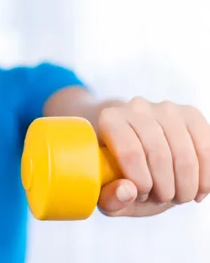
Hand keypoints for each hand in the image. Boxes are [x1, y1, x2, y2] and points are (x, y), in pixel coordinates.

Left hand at [96, 97, 209, 216]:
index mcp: (110, 120)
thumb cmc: (119, 172)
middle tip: (162, 199)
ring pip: (185, 154)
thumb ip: (110, 197)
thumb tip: (128, 192)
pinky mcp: (191, 115)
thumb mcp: (107, 191)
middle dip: (165, 188)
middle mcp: (137, 108)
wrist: (139, 154)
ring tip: (179, 196)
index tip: (142, 195)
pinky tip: (198, 189)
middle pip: (159, 154)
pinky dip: (205, 176)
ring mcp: (166, 109)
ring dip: (186, 185)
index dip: (140, 181)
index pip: (129, 152)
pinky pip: (206, 148)